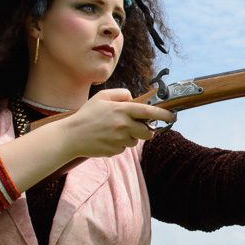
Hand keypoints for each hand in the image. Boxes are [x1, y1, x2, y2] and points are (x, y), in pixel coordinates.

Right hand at [60, 88, 174, 158]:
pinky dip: (119, 144)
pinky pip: (124, 148)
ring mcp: (120, 139)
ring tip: (113, 131)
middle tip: (137, 127)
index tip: (173, 116)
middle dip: (147, 131)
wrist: (71, 136)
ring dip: (130, 137)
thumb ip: (121, 94)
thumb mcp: (102, 97)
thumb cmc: (87, 115)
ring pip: (136, 141)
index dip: (164, 114)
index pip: (149, 112)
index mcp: (122, 110)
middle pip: (148, 133)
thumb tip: (134, 98)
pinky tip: (107, 139)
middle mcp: (124, 125)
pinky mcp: (115, 151)